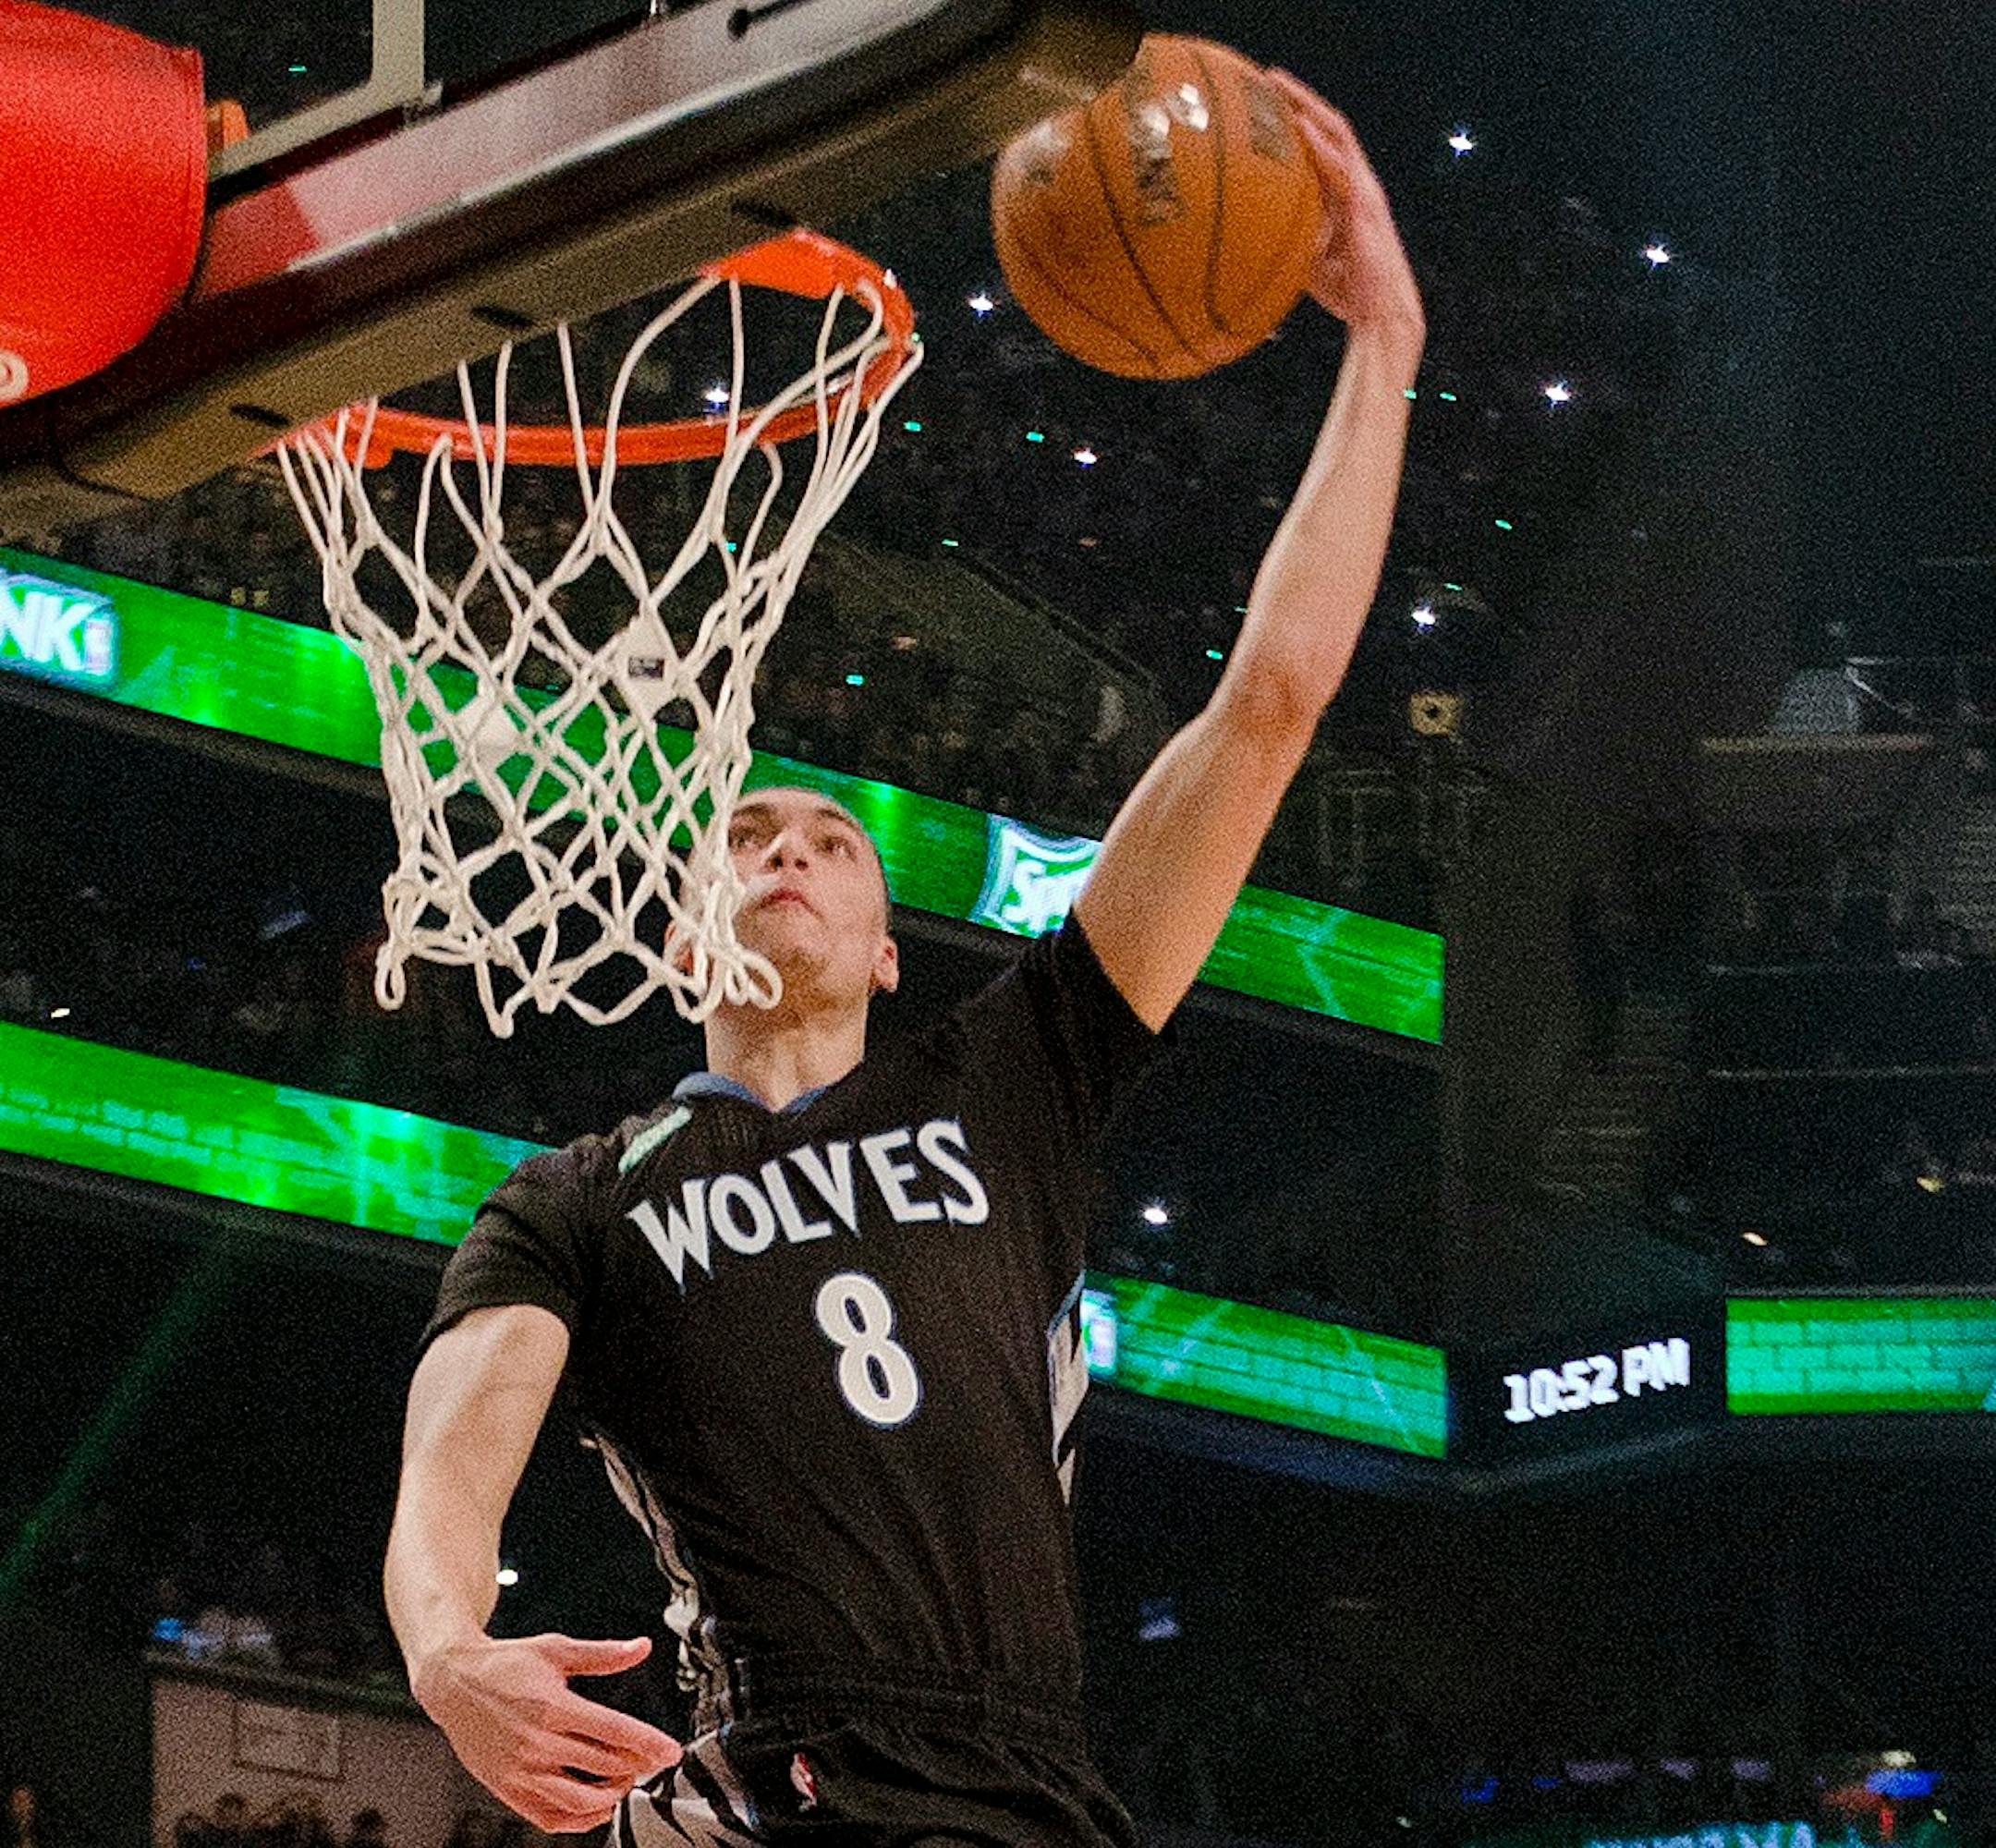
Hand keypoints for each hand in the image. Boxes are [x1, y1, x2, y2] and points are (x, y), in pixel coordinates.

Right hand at [411, 1632, 682, 1832]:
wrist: (454, 1684)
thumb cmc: (505, 1665)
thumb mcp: (556, 1650)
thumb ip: (602, 1654)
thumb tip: (641, 1648)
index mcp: (552, 1707)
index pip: (613, 1732)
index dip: (648, 1744)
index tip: (671, 1752)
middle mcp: (537, 1744)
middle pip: (603, 1767)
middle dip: (636, 1767)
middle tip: (651, 1761)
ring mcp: (521, 1772)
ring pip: (578, 1800)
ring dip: (610, 1796)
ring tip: (625, 1780)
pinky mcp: (508, 1790)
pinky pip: (549, 1818)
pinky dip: (578, 1820)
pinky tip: (596, 1807)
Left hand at [1266, 72, 1425, 360]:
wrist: (1381, 314)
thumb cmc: (1347, 293)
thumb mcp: (1307, 261)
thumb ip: (1288, 240)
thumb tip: (1247, 241)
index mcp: (1346, 193)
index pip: (1322, 146)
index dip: (1298, 122)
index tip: (1267, 105)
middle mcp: (1358, 183)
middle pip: (1329, 128)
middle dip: (1299, 101)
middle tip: (1267, 79)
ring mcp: (1365, 189)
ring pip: (1337, 134)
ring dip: (1307, 107)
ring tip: (1278, 85)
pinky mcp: (1366, 204)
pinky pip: (1340, 166)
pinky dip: (1319, 144)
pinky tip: (1298, 127)